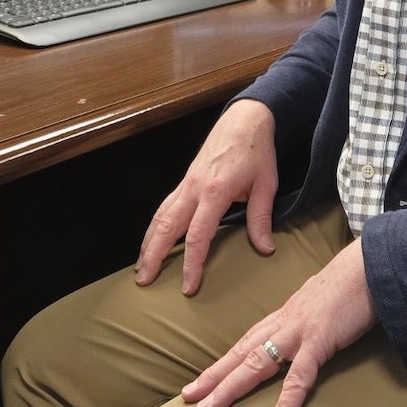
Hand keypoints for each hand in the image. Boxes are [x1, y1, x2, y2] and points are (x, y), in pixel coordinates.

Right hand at [135, 99, 277, 291]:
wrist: (244, 120)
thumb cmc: (257, 151)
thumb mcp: (266, 184)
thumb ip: (260, 217)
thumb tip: (265, 249)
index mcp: (215, 191)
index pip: (198, 235)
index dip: (192, 263)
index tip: (188, 286)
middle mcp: (194, 188)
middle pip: (167, 227)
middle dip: (153, 256)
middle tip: (144, 283)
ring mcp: (186, 183)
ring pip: (159, 216)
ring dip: (147, 243)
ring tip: (140, 267)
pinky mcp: (184, 181)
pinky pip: (164, 207)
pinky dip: (154, 226)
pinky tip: (150, 241)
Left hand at [181, 238, 376, 406]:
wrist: (371, 264)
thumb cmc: (353, 285)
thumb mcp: (323, 306)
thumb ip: (310, 323)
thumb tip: (306, 338)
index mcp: (286, 317)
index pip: (247, 343)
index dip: (223, 363)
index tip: (201, 381)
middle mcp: (284, 324)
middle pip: (242, 354)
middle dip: (213, 377)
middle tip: (187, 399)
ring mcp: (299, 333)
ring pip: (256, 365)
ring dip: (230, 388)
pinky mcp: (319, 342)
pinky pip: (298, 382)